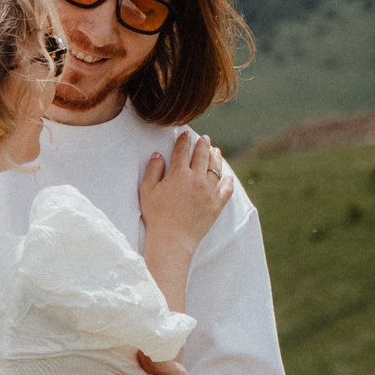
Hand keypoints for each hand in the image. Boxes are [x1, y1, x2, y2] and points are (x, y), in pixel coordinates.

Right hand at [138, 132, 233, 258]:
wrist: (172, 239)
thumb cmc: (156, 216)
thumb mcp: (147, 190)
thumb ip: (152, 170)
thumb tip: (158, 155)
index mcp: (178, 173)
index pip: (182, 150)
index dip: (183, 140)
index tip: (185, 134)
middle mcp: (196, 179)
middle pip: (202, 155)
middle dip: (202, 144)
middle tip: (204, 138)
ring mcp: (209, 191)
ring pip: (215, 168)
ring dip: (215, 157)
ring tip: (215, 151)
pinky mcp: (216, 205)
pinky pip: (226, 189)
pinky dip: (227, 181)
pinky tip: (227, 176)